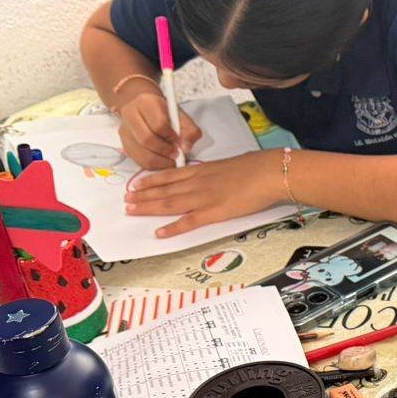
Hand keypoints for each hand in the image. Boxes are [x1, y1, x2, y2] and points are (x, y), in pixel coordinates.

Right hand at [116, 90, 202, 169]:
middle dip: (165, 150)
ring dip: (160, 160)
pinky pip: (139, 161)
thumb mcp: (181, 116)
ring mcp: (124, 130)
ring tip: (170, 158)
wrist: (146, 110)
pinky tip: (162, 160)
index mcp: (146, 102)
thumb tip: (186, 147)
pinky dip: (154, 165)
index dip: (171, 136)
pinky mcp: (124, 144)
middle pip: (147, 139)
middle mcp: (130, 114)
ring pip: (142, 153)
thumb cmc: (165, 113)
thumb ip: (190, 130)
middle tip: (176, 154)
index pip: (159, 124)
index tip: (179, 141)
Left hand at [125, 149, 281, 237]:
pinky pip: (188, 222)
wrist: (270, 172)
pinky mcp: (214, 212)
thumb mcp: (232, 164)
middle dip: (143, 196)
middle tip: (127, 201)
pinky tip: (159, 233)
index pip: (170, 175)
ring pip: (169, 203)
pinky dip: (173, 228)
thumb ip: (218, 172)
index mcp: (203, 170)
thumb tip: (214, 176)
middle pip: (164, 190)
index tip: (137, 184)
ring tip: (132, 211)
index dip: (151, 180)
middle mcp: (198, 182)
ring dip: (149, 208)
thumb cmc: (257, 167)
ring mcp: (204, 197)